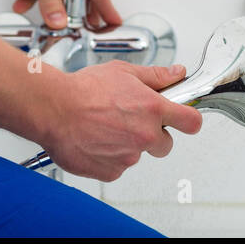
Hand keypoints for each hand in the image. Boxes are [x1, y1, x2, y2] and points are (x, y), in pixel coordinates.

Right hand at [36, 61, 203, 181]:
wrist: (53, 109)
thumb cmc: (83, 89)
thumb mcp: (123, 71)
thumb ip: (155, 76)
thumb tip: (176, 74)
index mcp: (153, 109)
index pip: (191, 122)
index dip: (189, 120)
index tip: (185, 119)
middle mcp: (145, 136)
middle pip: (165, 144)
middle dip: (154, 135)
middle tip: (131, 121)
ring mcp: (129, 157)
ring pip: (137, 155)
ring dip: (127, 144)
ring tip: (104, 127)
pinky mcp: (111, 172)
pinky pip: (117, 167)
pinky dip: (109, 157)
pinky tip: (95, 140)